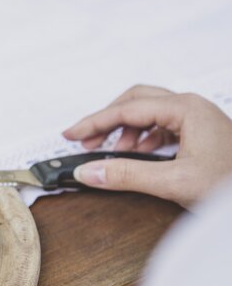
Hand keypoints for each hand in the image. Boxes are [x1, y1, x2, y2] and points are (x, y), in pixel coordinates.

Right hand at [63, 85, 231, 208]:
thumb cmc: (229, 184)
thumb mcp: (173, 182)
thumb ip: (126, 175)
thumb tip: (88, 172)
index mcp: (186, 109)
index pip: (127, 109)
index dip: (94, 122)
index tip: (70, 134)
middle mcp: (191, 107)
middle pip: (136, 101)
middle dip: (107, 120)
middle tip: (85, 140)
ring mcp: (196, 118)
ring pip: (148, 112)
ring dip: (124, 130)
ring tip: (110, 152)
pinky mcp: (199, 132)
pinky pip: (161, 124)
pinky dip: (141, 137)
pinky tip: (136, 153)